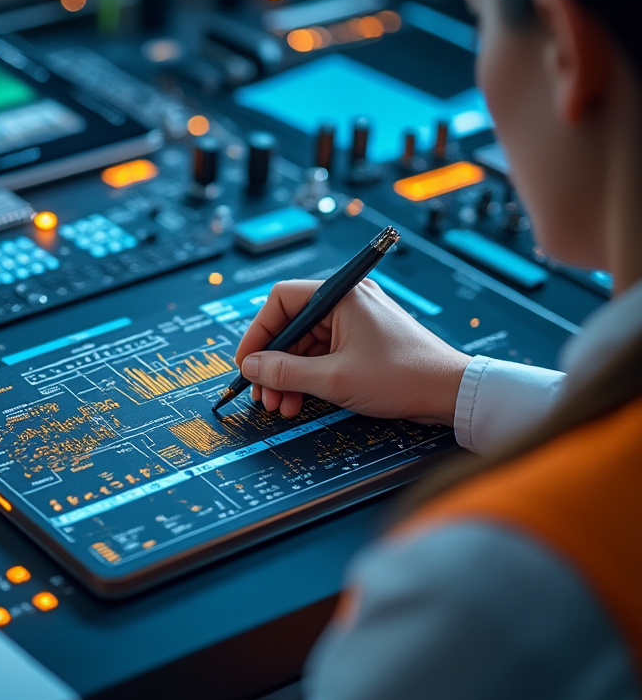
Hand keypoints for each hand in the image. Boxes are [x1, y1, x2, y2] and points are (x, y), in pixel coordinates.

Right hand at [233, 279, 470, 423]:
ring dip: (289, 375)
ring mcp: (356, 319)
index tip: (248, 364)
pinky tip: (301, 400)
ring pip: (305, 343)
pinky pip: (323, 352)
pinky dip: (309, 375)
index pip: (281, 300)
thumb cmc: (403, 377)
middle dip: (274, 363)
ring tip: (283, 405)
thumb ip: (285, 372)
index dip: (258, 333)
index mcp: (341, 295)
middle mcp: (348, 300)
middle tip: (264, 394)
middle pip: (291, 325)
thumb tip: (251, 367)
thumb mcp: (334, 379)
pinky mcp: (363, 339)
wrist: (451, 393)